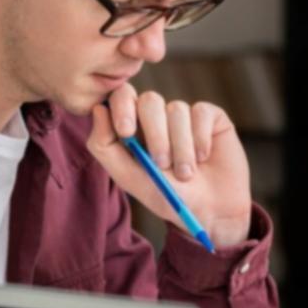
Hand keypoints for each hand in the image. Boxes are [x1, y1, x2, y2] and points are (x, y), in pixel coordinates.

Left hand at [87, 85, 251, 247]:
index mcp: (134, 126)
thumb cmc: (166, 195)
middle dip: (155, 134)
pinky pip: (201, 113)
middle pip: (149, 100)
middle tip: (161, 163)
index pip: (122, 97)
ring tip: (185, 174)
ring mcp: (184, 114)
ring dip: (181, 147)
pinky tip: (204, 158)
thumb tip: (98, 109)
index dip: (121, 107)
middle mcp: (158, 116)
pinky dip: (200, 140)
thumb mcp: (129, 177)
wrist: (210, 210)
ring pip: (177, 110)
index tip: (125, 132)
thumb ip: (105, 146)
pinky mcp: (209, 116)